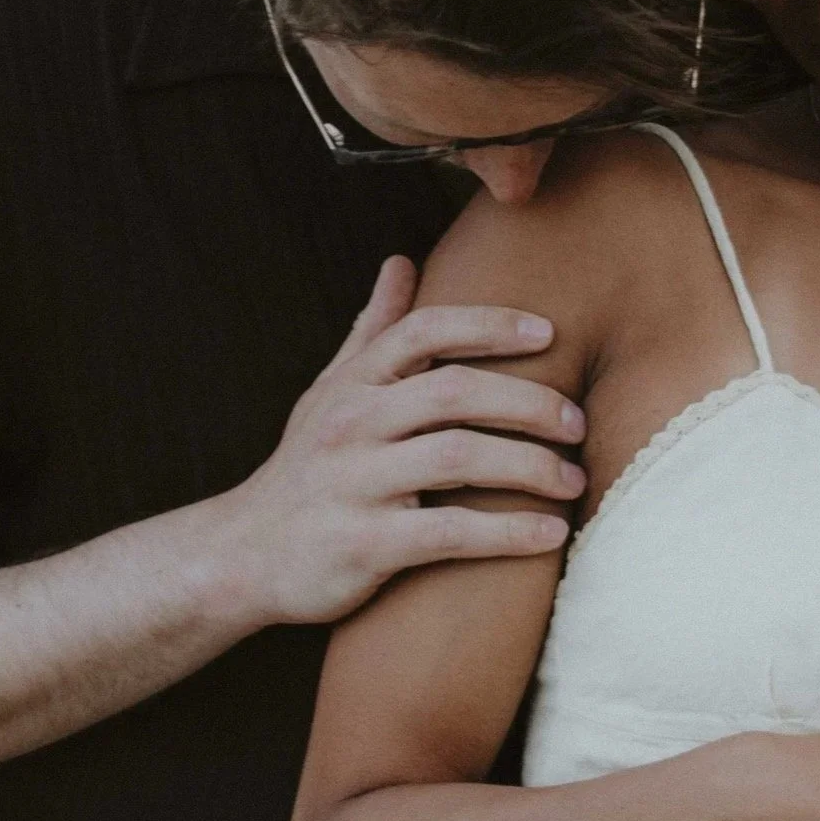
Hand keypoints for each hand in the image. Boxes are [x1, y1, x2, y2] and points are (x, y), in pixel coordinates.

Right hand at [218, 256, 584, 623]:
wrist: (242, 558)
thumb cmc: (304, 471)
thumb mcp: (329, 394)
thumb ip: (371, 331)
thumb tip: (401, 263)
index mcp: (352, 385)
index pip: (426, 331)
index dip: (490, 325)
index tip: (548, 334)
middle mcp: (351, 425)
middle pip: (455, 392)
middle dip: (529, 402)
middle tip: (577, 423)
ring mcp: (356, 484)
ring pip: (460, 457)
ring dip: (532, 467)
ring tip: (575, 481)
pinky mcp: (366, 544)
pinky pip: (452, 531)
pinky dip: (509, 532)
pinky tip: (550, 534)